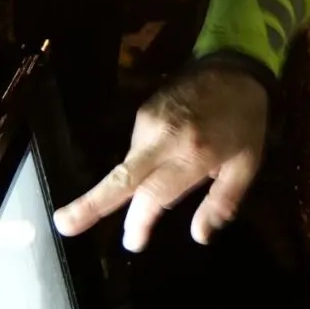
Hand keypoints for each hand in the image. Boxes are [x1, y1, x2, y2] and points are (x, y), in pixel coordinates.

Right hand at [51, 61, 269, 251]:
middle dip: (90, 204)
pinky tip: (159, 165)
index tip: (133, 242)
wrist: (233, 66)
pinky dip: (141, 166)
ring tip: (154, 193)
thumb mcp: (246, 164)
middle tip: (63, 225)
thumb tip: (199, 237)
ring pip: (128, 166)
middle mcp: (163, 138)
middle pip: (120, 178)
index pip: (154, 194)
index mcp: (192, 154)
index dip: (138, 222)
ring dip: (131, 187)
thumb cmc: (245, 121)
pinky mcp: (141, 112)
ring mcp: (148, 122)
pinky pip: (135, 149)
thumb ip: (222, 202)